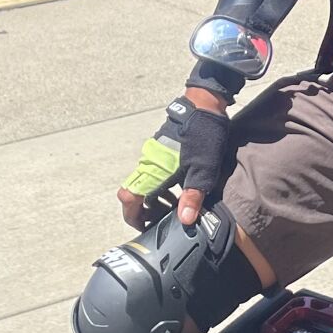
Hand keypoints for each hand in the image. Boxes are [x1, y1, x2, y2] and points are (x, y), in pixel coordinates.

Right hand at [119, 94, 231, 230]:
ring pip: (144, 185)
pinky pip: (153, 175)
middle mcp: (147, 164)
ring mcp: (153, 156)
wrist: (204, 104)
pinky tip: (179, 191)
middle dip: (145, 212)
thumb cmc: (203, 135)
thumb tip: (184, 220)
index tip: (145, 227)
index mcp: (153, 170)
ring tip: (174, 208)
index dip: (133, 216)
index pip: (129, 198)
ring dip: (154, 200)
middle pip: (134, 195)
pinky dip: (160, 188)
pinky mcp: (161, 151)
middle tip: (163, 221)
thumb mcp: (203, 169)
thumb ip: (192, 195)